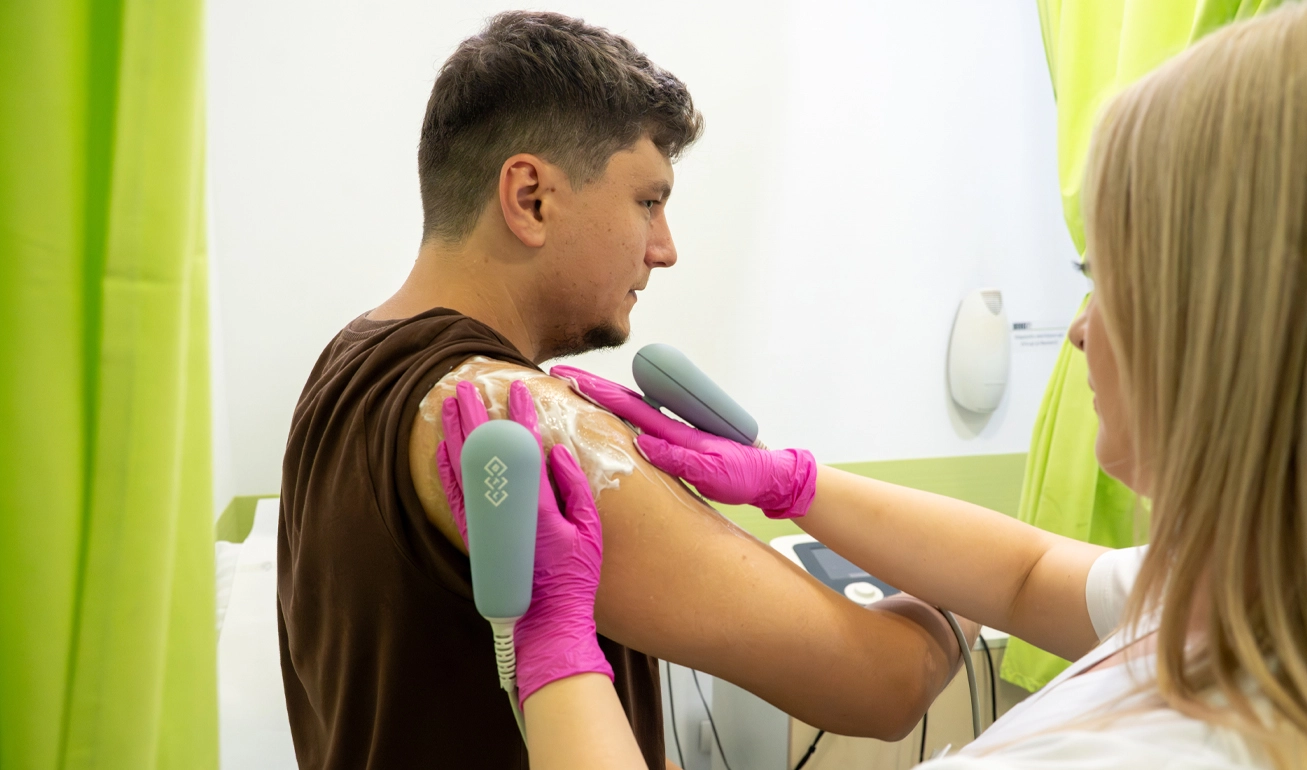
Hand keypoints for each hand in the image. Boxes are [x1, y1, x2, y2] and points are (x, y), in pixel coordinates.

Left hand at [435, 379, 611, 706]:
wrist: (546, 620)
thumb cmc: (575, 578)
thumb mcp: (589, 531)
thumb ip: (574, 488)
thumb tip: (556, 452)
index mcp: (537, 507)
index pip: (525, 450)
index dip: (519, 417)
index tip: (517, 390)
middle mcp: (504, 513)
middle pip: (484, 454)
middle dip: (474, 416)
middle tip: (466, 386)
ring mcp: (485, 526)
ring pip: (463, 470)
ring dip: (455, 435)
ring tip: (451, 405)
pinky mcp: (474, 538)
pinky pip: (455, 497)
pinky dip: (448, 470)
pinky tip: (444, 449)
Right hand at [550, 365, 817, 518]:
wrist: (768, 477)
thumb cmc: (745, 474)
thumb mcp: (714, 471)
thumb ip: (680, 457)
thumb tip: (644, 443)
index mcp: (675, 430)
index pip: (627, 406)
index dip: (597, 392)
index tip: (570, 378)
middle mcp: (670, 427)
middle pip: (623, 402)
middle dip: (591, 388)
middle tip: (560, 375)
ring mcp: (672, 434)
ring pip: (630, 412)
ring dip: (602, 399)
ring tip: (574, 389)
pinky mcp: (676, 444)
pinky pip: (640, 427)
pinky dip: (618, 417)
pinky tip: (605, 416)